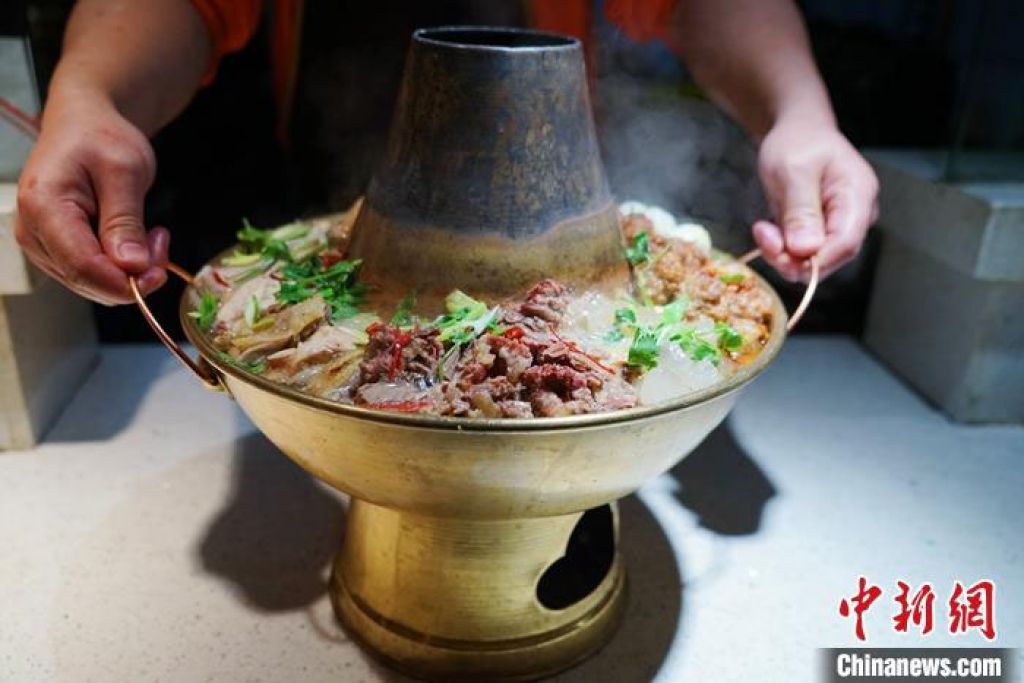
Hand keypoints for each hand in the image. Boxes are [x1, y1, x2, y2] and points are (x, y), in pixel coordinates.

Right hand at [15, 89, 167, 304]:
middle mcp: (33, 232)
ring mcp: (42, 244)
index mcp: (43, 207)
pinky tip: (135, 239)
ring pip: (93, 283)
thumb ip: (125, 221)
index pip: (83, 267)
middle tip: (161, 240)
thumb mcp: (125, 171)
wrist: (83, 124)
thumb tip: (132, 267)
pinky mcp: (56, 250)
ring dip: (130, 269)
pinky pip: (93, 275)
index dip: (125, 282)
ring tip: (151, 233)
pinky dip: (122, 265)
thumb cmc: (101, 137)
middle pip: (88, 280)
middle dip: (133, 273)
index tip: (161, 272)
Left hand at [752, 118, 878, 280]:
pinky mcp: (821, 232)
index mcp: (858, 196)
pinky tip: (766, 229)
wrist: (796, 132)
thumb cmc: (798, 143)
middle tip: (762, 236)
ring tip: (762, 228)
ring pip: (813, 260)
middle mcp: (855, 216)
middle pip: (830, 257)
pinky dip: (781, 248)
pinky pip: (802, 253)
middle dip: (793, 258)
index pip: (845, 243)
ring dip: (782, 253)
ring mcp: (839, 226)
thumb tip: (806, 250)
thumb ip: (800, 210)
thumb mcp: (793, 171)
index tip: (780, 256)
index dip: (814, 260)